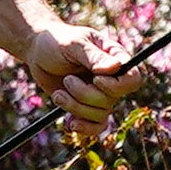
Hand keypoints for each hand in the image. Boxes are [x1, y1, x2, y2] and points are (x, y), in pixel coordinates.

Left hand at [29, 25, 143, 125]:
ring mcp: (100, 94)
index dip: (117, 86)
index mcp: (114, 58)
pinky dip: (84, 128)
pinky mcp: (87, 107)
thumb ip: (94, 56)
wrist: (37, 53)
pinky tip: (71, 123)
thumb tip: (116, 67)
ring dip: (75, 106)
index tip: (96, 80)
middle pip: (112, 100)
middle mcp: (111, 78)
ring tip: (59, 93)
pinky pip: (96, 126)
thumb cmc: (57, 41)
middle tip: (67, 79)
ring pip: (100, 115)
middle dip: (85, 94)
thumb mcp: (74, 44)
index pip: (133, 79)